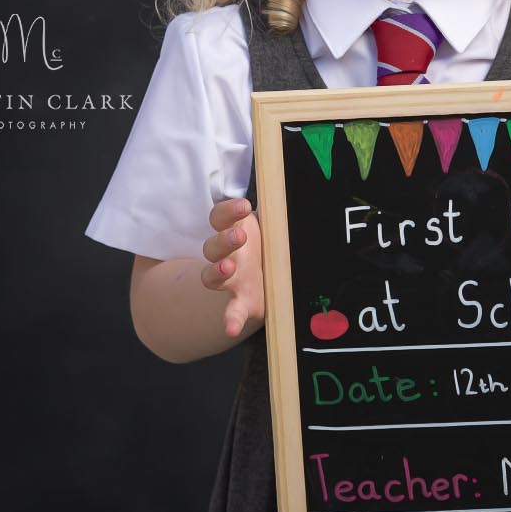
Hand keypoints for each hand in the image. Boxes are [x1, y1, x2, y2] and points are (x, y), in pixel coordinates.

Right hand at [201, 197, 264, 340]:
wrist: (267, 278)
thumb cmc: (269, 244)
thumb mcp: (271, 225)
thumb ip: (275, 212)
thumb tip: (297, 182)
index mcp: (233, 230)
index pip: (220, 217)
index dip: (229, 211)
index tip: (245, 206)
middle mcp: (227, 255)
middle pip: (213, 246)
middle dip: (225, 240)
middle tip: (240, 236)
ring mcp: (230, 280)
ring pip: (213, 276)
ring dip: (218, 271)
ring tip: (228, 268)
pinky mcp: (240, 302)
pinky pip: (232, 311)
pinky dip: (231, 320)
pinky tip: (231, 329)